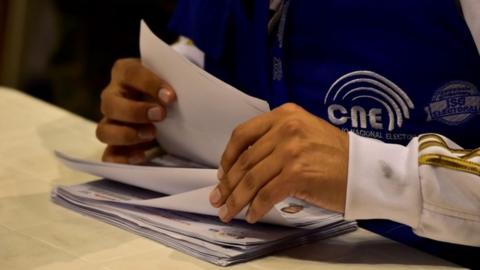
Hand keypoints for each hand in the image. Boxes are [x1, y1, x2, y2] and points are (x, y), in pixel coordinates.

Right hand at [96, 58, 175, 163]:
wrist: (168, 102)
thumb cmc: (170, 86)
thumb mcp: (173, 78)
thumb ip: (179, 80)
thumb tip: (198, 91)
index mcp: (125, 73)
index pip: (131, 74)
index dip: (149, 84)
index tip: (171, 96)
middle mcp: (113, 96)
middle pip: (110, 103)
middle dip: (135, 111)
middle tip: (161, 115)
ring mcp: (111, 121)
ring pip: (103, 131)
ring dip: (126, 135)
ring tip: (152, 135)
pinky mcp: (115, 143)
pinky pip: (108, 155)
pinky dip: (121, 158)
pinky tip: (142, 157)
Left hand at [209, 103, 348, 222]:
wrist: (365, 170)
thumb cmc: (336, 155)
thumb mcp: (303, 133)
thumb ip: (275, 140)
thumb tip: (245, 166)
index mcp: (284, 115)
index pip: (242, 134)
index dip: (227, 157)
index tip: (221, 173)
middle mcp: (286, 129)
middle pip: (244, 160)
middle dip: (227, 184)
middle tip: (218, 199)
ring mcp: (291, 150)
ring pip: (251, 179)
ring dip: (236, 199)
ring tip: (228, 212)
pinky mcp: (297, 173)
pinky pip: (266, 194)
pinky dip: (255, 208)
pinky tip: (251, 216)